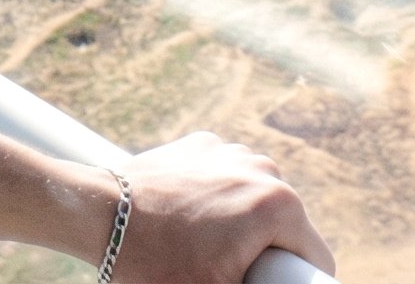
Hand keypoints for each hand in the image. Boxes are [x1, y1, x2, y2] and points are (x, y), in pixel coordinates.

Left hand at [109, 131, 334, 282]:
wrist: (98, 214)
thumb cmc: (154, 264)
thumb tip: (267, 283)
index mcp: (279, 206)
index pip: (316, 259)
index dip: (293, 283)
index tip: (258, 282)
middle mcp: (263, 169)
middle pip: (286, 229)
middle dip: (263, 252)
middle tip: (220, 268)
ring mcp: (232, 151)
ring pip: (256, 204)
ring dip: (240, 226)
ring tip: (199, 245)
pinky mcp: (203, 144)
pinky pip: (227, 181)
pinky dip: (215, 200)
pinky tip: (183, 218)